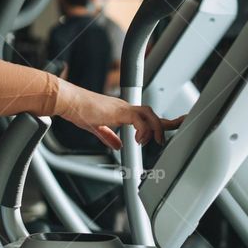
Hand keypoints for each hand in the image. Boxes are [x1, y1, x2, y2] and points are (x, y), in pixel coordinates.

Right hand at [56, 79, 185, 149]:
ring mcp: (122, 108)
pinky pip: (138, 120)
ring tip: (155, 142)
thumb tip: (118, 145)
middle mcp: (125, 107)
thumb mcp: (96, 128)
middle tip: (179, 127)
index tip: (171, 126)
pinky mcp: (118, 111)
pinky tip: (139, 140)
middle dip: (167, 123)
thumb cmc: (78, 111)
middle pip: (152, 113)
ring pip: (149, 114)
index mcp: (121, 111)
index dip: (160, 122)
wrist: (68, 101)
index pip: (145, 115)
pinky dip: (143, 131)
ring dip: (156, 129)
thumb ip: (108, 136)